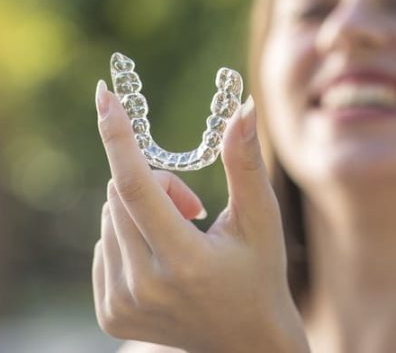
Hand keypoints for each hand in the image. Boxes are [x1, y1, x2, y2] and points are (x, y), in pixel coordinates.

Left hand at [92, 80, 308, 352]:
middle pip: (122, 195)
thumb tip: (244, 107)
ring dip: (142, 208)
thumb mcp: (260, 215)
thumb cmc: (261, 271)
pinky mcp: (110, 313)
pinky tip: (162, 255)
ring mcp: (122, 304)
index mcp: (185, 261)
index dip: (119, 137)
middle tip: (192, 205)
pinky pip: (104, 242)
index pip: (136, 187)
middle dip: (156, 182)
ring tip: (183, 231)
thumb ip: (246, 161)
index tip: (104, 96)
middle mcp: (145, 287)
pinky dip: (129, 232)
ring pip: (110, 216)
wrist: (246, 339)